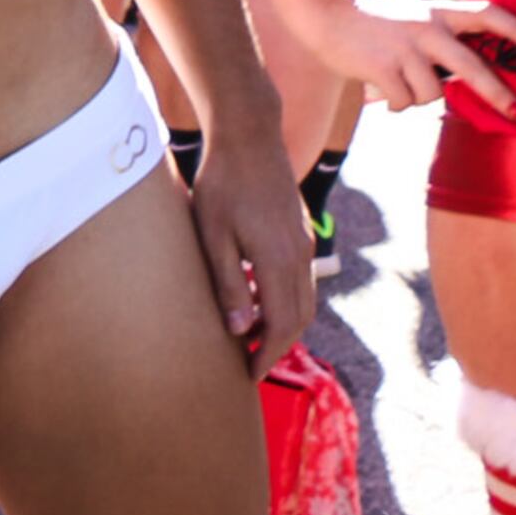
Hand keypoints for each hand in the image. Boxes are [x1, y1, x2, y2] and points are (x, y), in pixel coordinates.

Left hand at [186, 130, 317, 373]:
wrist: (249, 139)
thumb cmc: (220, 184)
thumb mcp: (212, 236)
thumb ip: (227, 283)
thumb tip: (239, 328)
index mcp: (278, 260)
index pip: (280, 324)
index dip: (266, 354)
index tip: (247, 374)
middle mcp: (299, 256)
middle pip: (298, 318)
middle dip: (275, 346)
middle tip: (247, 364)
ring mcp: (303, 244)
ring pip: (303, 300)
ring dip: (281, 325)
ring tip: (248, 338)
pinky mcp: (299, 234)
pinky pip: (300, 280)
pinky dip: (284, 301)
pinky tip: (256, 302)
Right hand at [296, 0, 515, 117]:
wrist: (326, 14)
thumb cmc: (371, 23)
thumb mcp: (411, 18)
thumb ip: (438, 40)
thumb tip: (456, 76)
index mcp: (438, 14)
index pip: (486, 14)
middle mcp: (427, 29)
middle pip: (474, 67)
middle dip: (499, 94)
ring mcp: (405, 49)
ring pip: (433, 94)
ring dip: (418, 98)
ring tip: (400, 85)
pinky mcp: (383, 68)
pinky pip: (405, 102)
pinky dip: (395, 104)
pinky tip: (380, 92)